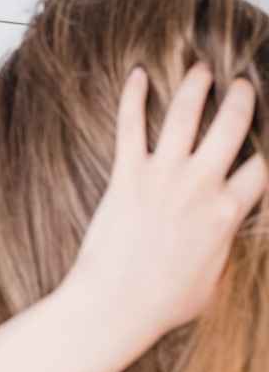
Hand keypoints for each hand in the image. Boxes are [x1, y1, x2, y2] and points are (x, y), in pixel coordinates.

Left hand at [65, 62, 267, 336]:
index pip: (264, 167)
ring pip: (185, 115)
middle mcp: (201, 186)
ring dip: (196, 86)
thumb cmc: (164, 302)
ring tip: (201, 69)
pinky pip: (130, 125)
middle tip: (242, 84)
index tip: (266, 138)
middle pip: (232, 127)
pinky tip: (136, 74)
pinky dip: (133, 96)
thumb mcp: (213, 281)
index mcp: (227, 213)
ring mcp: (162, 176)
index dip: (268, 149)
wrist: (117, 302)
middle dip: (242, 99)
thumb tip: (226, 237)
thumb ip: (224, 249)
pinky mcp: (126, 174)